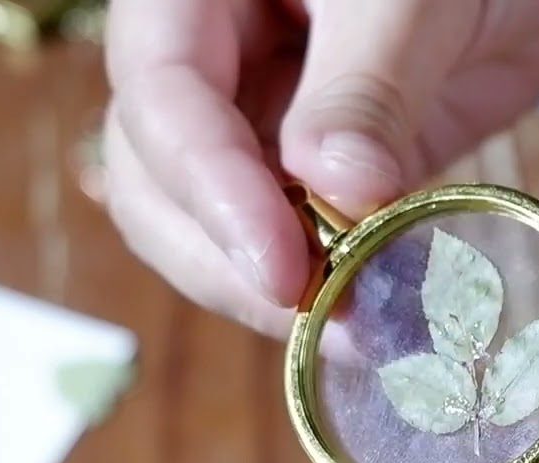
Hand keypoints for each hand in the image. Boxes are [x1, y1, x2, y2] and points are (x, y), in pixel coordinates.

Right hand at [101, 0, 538, 335]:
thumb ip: (368, 88)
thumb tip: (333, 194)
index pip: (163, 93)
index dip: (210, 188)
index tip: (280, 269)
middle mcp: (217, 56)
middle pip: (160, 173)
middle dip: (226, 254)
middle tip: (317, 316)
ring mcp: (269, 114)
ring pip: (218, 219)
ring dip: (272, 285)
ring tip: (355, 330)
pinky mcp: (327, 169)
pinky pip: (300, 234)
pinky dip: (329, 280)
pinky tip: (378, 316)